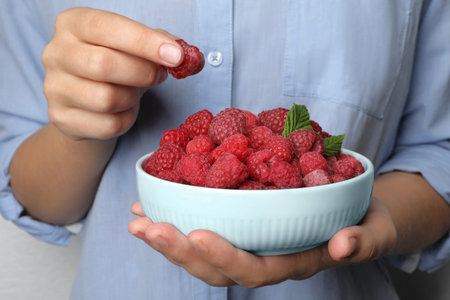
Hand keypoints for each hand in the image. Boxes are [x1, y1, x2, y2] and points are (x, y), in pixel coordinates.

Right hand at [41, 7, 182, 139]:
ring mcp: (54, 88)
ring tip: (135, 92)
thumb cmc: (116, 65)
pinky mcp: (61, 118)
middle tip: (159, 76)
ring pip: (106, 99)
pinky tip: (125, 111)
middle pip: (104, 65)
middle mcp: (55, 52)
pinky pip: (107, 125)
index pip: (107, 27)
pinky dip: (126, 120)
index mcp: (74, 23)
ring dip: (133, 99)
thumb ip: (161, 45)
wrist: (87, 101)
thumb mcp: (135, 47)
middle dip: (143, 73)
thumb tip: (188, 56)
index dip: (144, 42)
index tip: (176, 56)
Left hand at [128, 197, 396, 286]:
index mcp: (292, 261)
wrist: (356, 211)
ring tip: (137, 218)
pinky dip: (174, 216)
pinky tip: (150, 203)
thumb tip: (343, 246)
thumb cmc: (364, 222)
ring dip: (167, 236)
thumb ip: (362, 241)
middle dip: (179, 250)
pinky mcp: (240, 225)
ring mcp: (249, 243)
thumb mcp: (373, 230)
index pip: (254, 269)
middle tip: (147, 228)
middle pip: (216, 266)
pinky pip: (202, 226)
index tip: (197, 234)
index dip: (224, 257)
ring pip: (201, 252)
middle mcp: (264, 257)